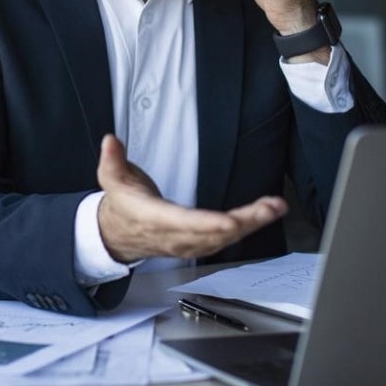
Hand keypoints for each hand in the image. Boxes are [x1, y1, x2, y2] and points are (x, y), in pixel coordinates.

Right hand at [96, 134, 286, 263]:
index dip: (206, 224)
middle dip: (243, 222)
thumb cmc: (124, 204)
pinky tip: (264, 216)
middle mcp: (174, 235)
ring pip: (223, 238)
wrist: (119, 233)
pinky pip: (225, 240)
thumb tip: (111, 142)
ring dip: (252, 224)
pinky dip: (246, 228)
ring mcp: (187, 243)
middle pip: (212, 233)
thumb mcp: (111, 178)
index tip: (229, 221)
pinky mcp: (198, 244)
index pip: (182, 223)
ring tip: (274, 208)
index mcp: (153, 218)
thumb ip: (112, 159)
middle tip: (269, 208)